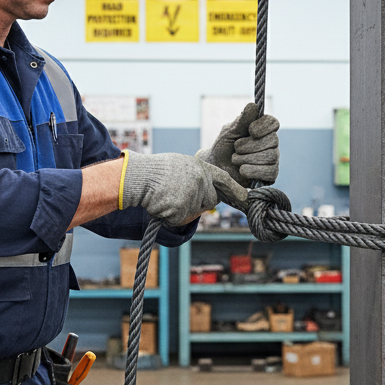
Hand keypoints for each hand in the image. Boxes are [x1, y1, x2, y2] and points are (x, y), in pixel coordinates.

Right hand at [121, 152, 247, 226]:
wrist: (137, 177)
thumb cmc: (155, 170)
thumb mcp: (181, 165)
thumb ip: (197, 175)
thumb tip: (209, 188)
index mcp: (201, 168)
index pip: (225, 181)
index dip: (236, 191)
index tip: (247, 198)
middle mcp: (201, 181)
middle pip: (210, 200)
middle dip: (199, 202)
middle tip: (177, 194)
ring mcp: (192, 196)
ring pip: (194, 212)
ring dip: (182, 210)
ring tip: (165, 196)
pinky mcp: (181, 211)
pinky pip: (179, 219)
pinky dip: (170, 216)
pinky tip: (161, 204)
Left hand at [196, 102, 279, 184]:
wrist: (217, 169)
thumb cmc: (223, 147)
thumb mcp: (229, 132)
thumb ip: (241, 121)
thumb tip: (253, 105)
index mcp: (262, 129)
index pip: (273, 123)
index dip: (264, 126)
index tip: (250, 130)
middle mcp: (270, 142)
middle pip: (273, 140)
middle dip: (250, 145)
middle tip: (236, 148)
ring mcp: (273, 158)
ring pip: (271, 156)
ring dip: (248, 158)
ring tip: (235, 160)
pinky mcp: (271, 174)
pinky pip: (270, 172)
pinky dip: (253, 170)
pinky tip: (242, 170)